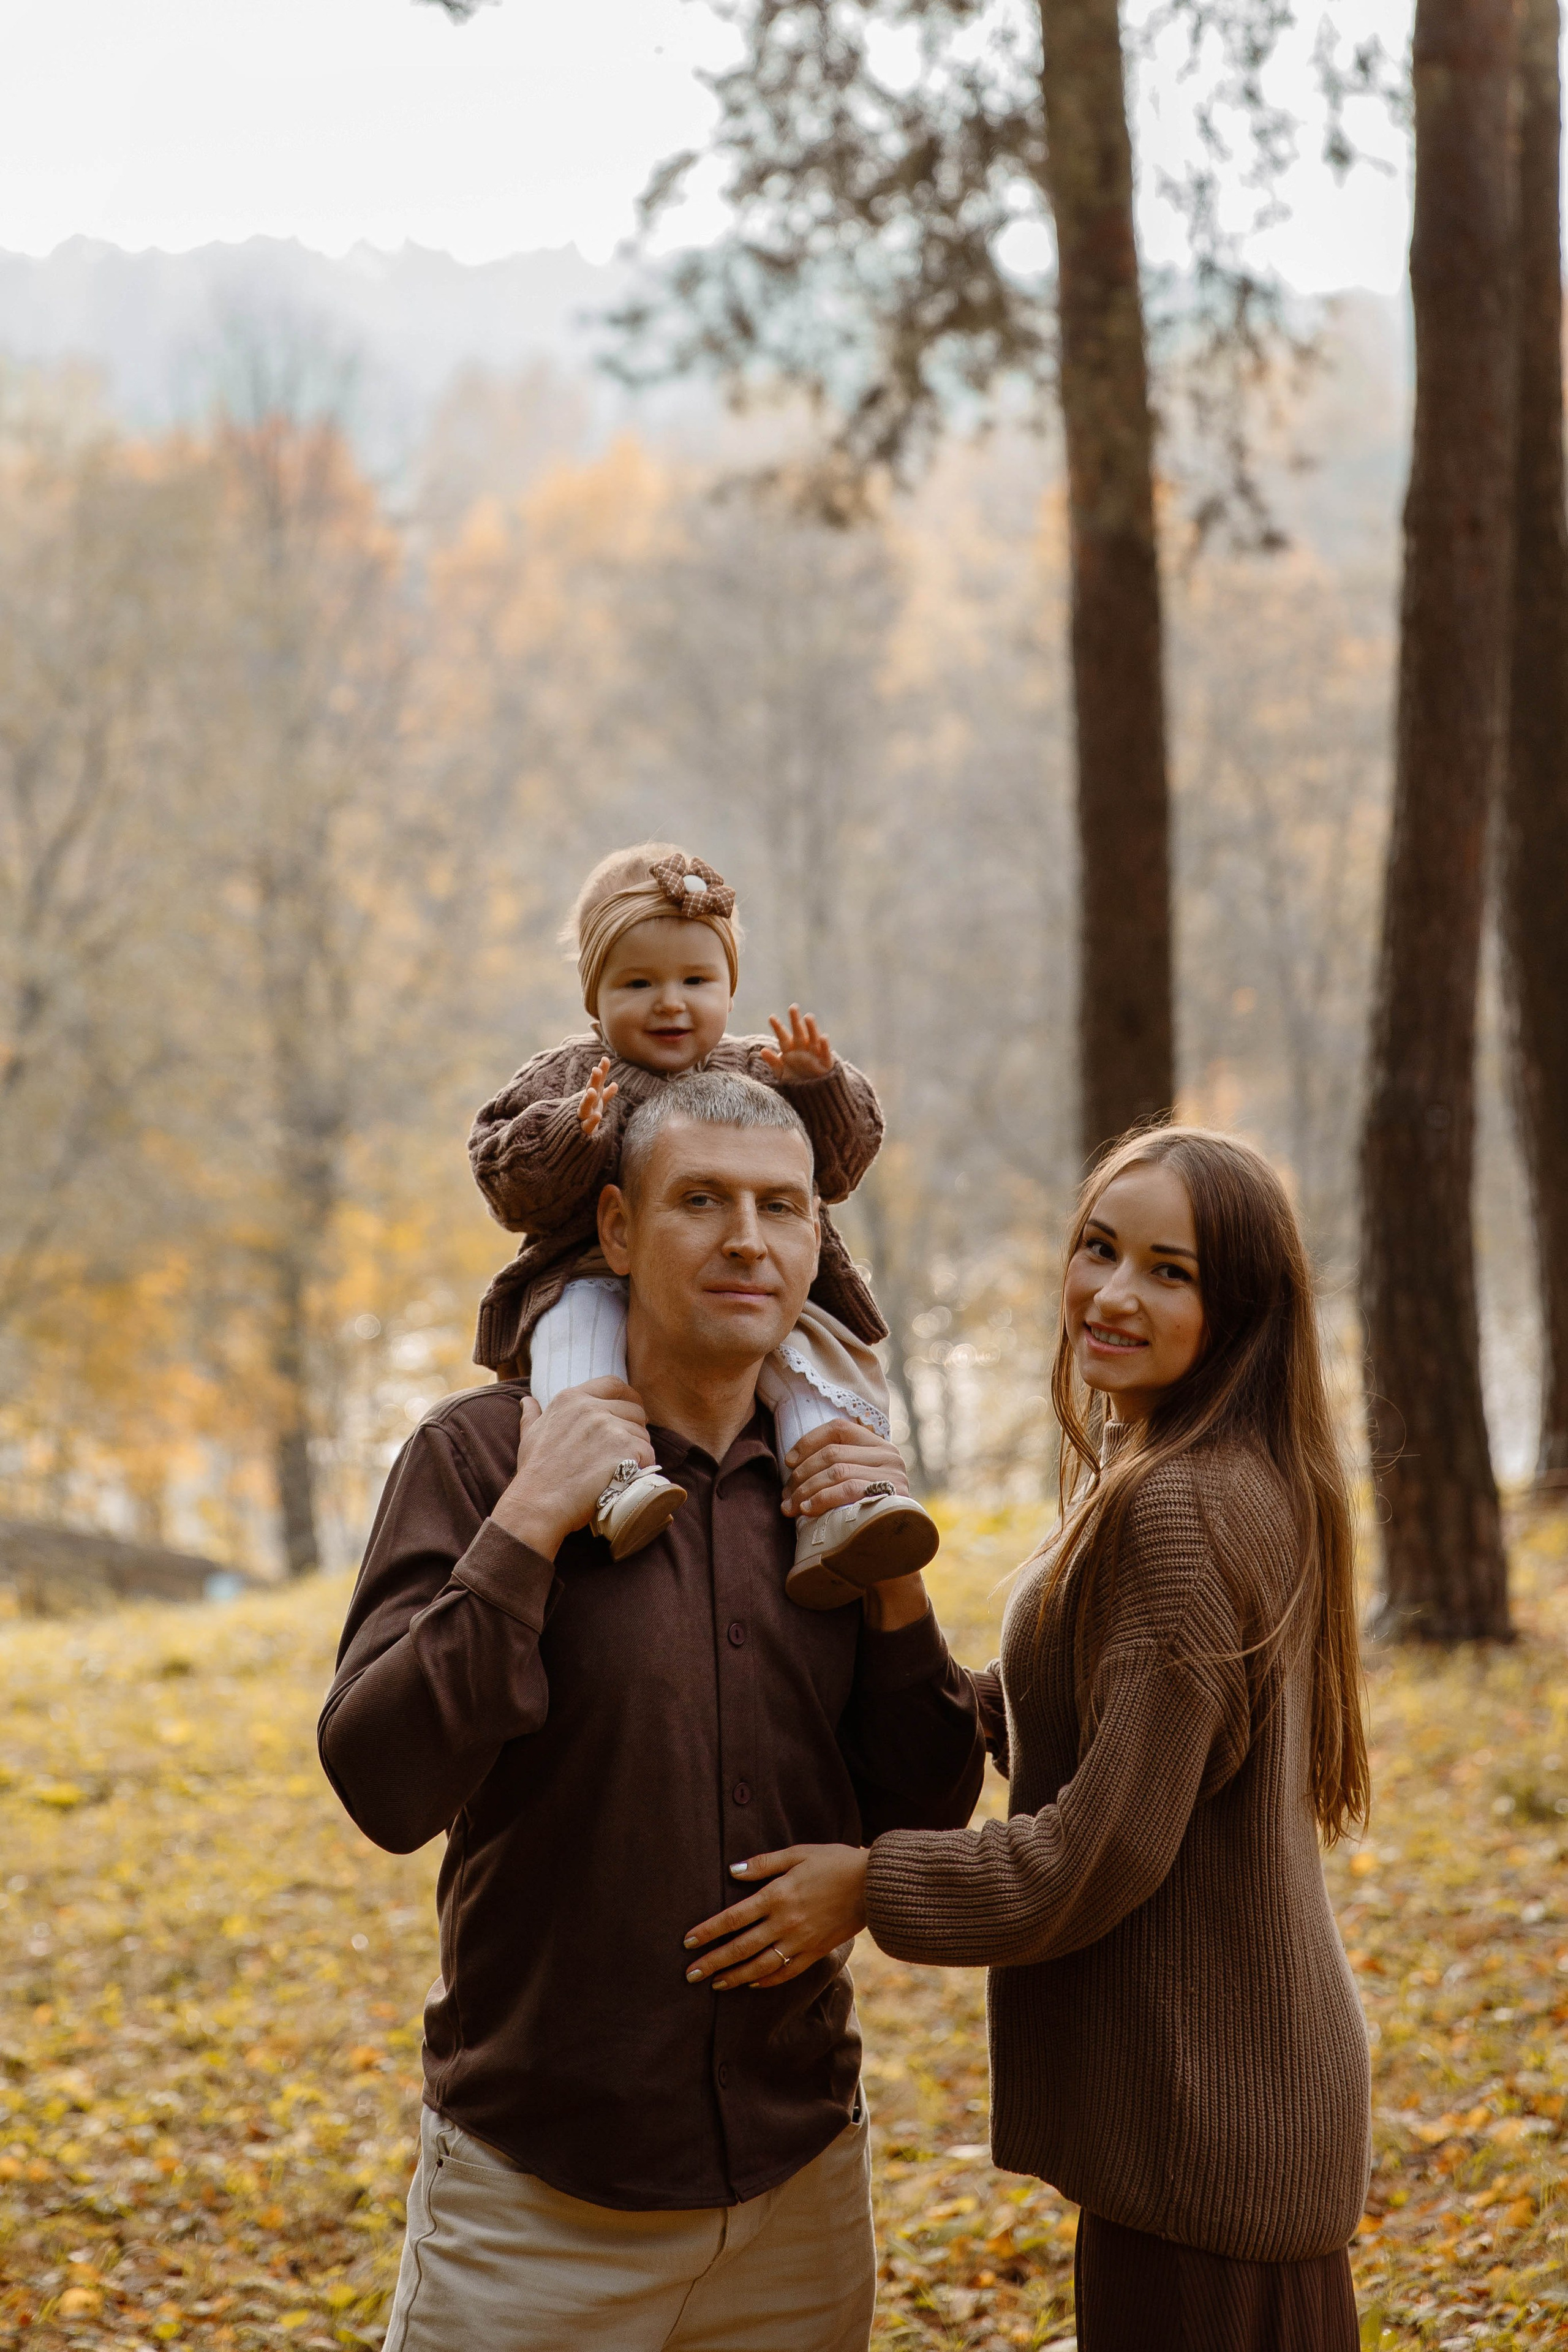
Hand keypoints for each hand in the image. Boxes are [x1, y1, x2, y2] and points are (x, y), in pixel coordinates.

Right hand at [490, 1379, 653, 1560]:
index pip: (613, 1384)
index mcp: (570, 1398)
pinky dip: (644, 1466)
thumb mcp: (530, 1436)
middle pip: (634, 1409)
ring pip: (642, 1433)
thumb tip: (527, 1401)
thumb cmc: (535, 1474)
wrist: (539, 1504)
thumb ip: (532, 1415)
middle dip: (635, 1428)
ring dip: (639, 1450)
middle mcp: (591, 1407)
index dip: (628, 1397)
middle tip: (628, 1449)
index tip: (631, 1414)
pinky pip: (647, 1452)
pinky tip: (630, 1477)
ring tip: (624, 1468)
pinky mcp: (624, 1447)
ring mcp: (609, 1426)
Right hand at [578, 1055, 618, 1135]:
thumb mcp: (599, 1104)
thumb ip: (606, 1093)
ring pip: (584, 1107)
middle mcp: (587, 1104)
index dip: (602, 1071)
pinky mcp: (584, 1130)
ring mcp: (584, 1116)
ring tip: (591, 1092)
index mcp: (591, 1096)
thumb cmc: (589, 1116)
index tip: (605, 1059)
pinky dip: (592, 1121)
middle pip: (590, 1090)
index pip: (597, 1081)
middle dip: (593, 1081)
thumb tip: (615, 1084)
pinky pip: (588, 1125)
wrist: (577, 1137)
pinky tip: (598, 1116)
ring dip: (588, 1099)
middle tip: (596, 1070)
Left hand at [683, 1845, 869, 1990]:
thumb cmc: (835, 1862)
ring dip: (734, 1976)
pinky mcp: (816, 1952)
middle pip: (741, 1947)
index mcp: (777, 1896)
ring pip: (760, 1966)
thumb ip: (763, 1864)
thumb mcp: (798, 1853)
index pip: (733, 1918)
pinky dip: (767, 1980)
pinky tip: (752, 1983)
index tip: (687, 1942)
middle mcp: (785, 1923)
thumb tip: (731, 1871)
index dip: (708, 1931)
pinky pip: (787, 1972)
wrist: (873, 1885)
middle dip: (713, 1962)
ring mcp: (801, 1941)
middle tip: (689, 1974)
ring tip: (714, 1984)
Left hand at [760, 1005, 833, 1083]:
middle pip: (798, 1032)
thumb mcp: (781, 1074)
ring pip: (813, 1038)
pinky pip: (825, 1053)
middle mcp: (802, 1048)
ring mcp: (815, 1054)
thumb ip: (773, 1063)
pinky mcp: (826, 1063)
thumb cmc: (795, 1081)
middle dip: (795, 1020)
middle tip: (793, 1007)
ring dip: (811, 1028)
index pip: (783, 1036)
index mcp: (790, 1050)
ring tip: (808, 1017)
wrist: (811, 1095)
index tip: (771, 1017)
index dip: (778, 1027)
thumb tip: (762, 1050)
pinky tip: (823, 1037)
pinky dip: (824, 1046)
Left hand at [782, 1419, 910, 1519]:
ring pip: (836, 1471)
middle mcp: (889, 1455)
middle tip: (785, 1494)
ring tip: (790, 1506)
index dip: (809, 1441)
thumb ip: (838, 1465)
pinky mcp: (890, 1495)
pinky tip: (806, 1509)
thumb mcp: (856, 1481)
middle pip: (832, 1453)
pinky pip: (846, 1489)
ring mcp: (892, 1475)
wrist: (896, 1547)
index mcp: (879, 1445)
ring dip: (806, 1490)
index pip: (839, 1428)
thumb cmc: (868, 1514)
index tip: (788, 1461)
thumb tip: (792, 1464)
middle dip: (801, 1474)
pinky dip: (821, 1499)